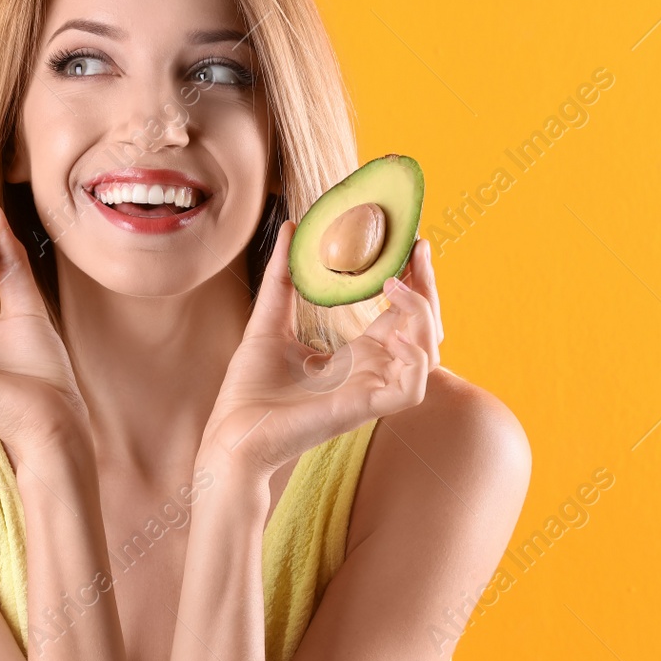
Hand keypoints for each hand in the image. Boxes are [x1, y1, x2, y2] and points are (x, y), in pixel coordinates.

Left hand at [201, 222, 442, 477]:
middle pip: (425, 329)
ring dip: (422, 315)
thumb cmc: (250, 389)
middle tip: (418, 248)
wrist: (231, 433)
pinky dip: (414, 358)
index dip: (413, 280)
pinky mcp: (364, 409)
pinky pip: (413, 387)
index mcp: (357, 356)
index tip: (410, 244)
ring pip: (429, 354)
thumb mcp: (269, 320)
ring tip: (394, 284)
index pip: (402, 314)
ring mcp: (372, 392)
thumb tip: (291, 228)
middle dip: (428, 287)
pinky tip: (396, 333)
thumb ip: (283, 277)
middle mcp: (372, 372)